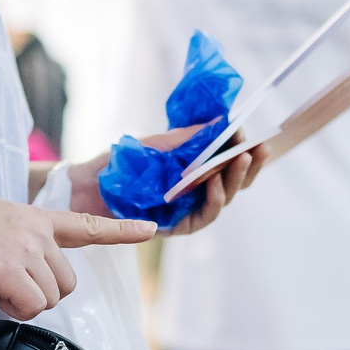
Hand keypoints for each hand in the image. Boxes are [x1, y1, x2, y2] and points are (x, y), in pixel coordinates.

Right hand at [0, 180, 155, 317]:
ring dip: (23, 303)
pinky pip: (30, 307)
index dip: (121, 230)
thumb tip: (21, 279)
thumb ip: (20, 244)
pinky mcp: (12, 271)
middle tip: (7, 286)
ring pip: (49, 299)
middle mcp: (39, 234)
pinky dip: (13, 310)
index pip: (86, 225)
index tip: (150, 229)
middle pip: (67, 284)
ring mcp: (28, 251)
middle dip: (41, 294)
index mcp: (36, 219)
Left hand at [68, 123, 269, 239]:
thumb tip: (220, 123)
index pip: (229, 162)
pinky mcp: (178, 226)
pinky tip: (214, 180)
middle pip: (234, 182)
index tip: (253, 134)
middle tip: (260, 147)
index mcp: (196, 170)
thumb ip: (188, 138)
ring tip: (241, 158)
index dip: (244, 150)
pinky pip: (203, 216)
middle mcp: (197, 191)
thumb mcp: (158, 144)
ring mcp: (189, 209)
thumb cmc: (121, 164)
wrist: (89, 186)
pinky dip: (212, 198)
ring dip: (235, 179)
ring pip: (224, 198)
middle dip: (249, 165)